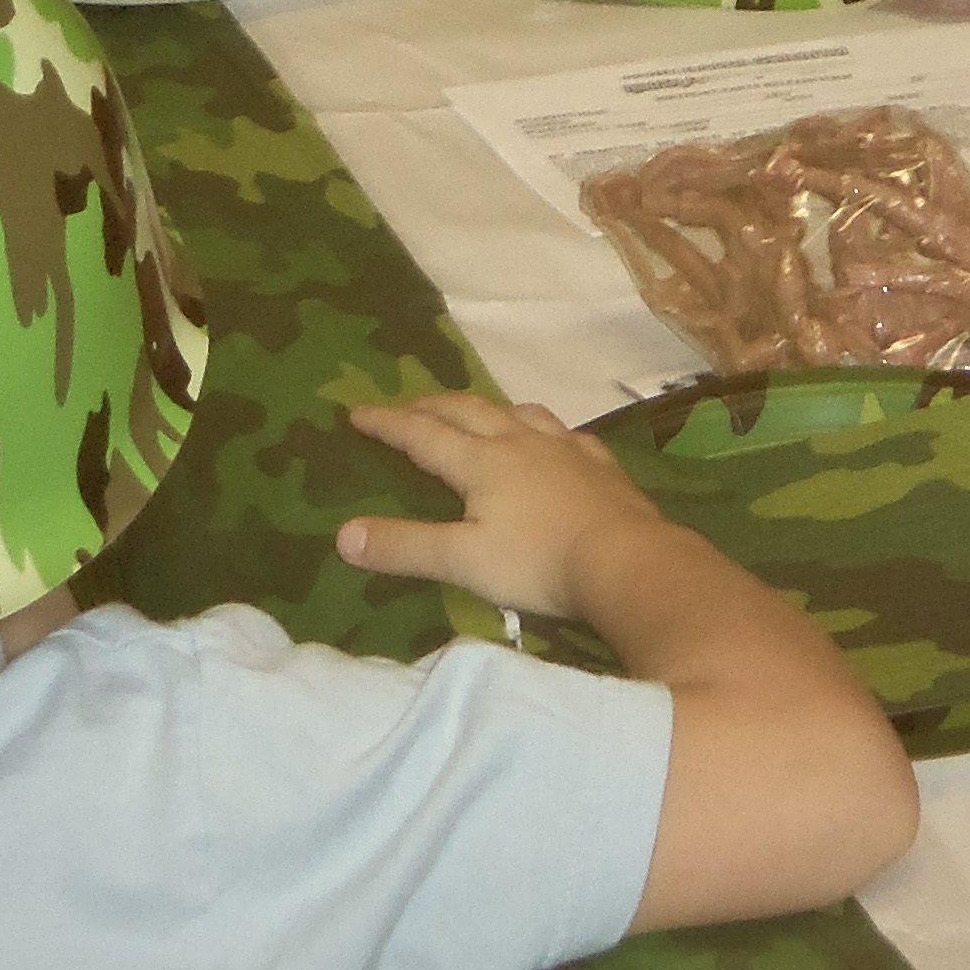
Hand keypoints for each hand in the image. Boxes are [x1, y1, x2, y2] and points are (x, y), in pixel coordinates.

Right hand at [336, 390, 669, 626]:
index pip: (422, 434)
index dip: (387, 423)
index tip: (357, 412)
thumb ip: (404, 547)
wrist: (626, 559)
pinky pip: (564, 433)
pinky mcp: (598, 464)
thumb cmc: (538, 562)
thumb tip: (343, 535)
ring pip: (517, 413)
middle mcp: (520, 441)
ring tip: (475, 412)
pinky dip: (542, 430)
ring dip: (487, 408)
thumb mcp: (462, 560)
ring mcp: (564, 448)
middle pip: (467, 411)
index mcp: (481, 461)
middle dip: (431, 406)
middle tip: (407, 406)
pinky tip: (550, 439)